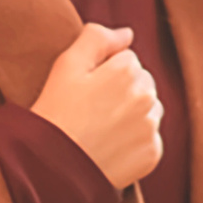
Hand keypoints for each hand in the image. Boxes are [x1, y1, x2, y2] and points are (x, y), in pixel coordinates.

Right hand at [32, 22, 162, 187]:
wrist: (50, 169)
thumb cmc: (54, 113)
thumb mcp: (66, 65)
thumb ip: (97, 38)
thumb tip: (127, 34)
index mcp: (126, 71)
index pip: (127, 58)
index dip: (103, 71)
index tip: (86, 90)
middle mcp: (146, 96)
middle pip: (142, 82)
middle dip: (123, 90)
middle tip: (92, 110)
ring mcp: (151, 127)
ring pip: (149, 109)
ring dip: (133, 114)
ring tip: (101, 128)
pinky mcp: (152, 154)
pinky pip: (150, 138)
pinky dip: (135, 141)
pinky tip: (110, 147)